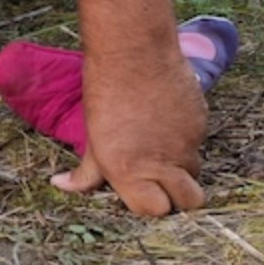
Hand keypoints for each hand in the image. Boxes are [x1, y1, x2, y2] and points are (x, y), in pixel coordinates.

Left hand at [51, 50, 206, 214]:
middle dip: (179, 196)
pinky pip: (198, 141)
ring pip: (195, 169)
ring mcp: (188, 142)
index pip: (154, 210)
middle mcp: (164, 161)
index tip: (141, 194)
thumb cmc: (106, 94)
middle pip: (190, 200)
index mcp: (130, 170)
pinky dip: (185, 138)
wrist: (134, 54)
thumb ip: (87, 170)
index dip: (149, 205)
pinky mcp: (202, 122)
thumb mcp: (92, 136)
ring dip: (180, 165)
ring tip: (157, 145)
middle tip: (161, 181)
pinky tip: (165, 119)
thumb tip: (61, 186)